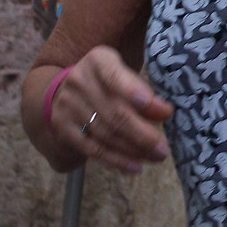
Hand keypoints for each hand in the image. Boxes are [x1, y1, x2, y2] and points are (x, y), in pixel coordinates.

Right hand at [48, 46, 172, 174]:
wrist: (66, 90)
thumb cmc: (109, 82)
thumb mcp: (126, 76)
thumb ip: (144, 92)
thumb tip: (164, 113)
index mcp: (98, 60)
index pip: (115, 76)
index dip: (135, 92)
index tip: (161, 110)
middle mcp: (78, 80)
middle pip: (114, 112)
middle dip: (143, 134)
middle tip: (163, 148)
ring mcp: (67, 105)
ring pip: (105, 133)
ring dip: (133, 149)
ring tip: (156, 156)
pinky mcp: (63, 128)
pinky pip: (93, 148)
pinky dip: (116, 160)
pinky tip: (135, 166)